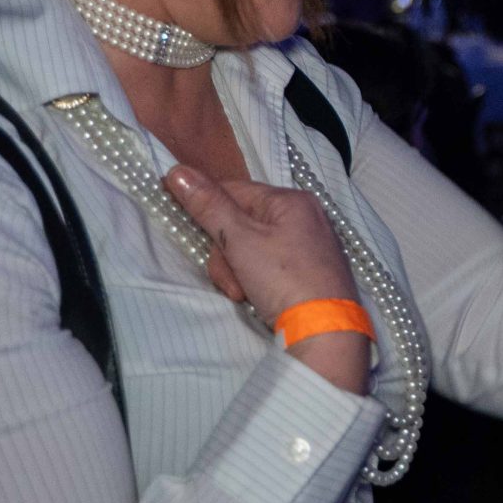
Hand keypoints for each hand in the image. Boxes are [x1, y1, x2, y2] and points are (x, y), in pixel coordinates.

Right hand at [163, 165, 356, 315]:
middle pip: (241, 224)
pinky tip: (257, 299)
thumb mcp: (241, 240)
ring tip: (243, 294)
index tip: (184, 223)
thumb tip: (177, 170)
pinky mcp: (311, 273)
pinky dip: (257, 282)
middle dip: (225, 254)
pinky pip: (270, 267)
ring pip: (251, 249)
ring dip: (237, 273)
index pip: (234, 190)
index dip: (205, 206)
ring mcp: (310, 246)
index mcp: (291, 201)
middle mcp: (305, 217)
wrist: (325, 332)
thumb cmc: (284, 278)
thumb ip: (209, 206)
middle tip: (230, 278)